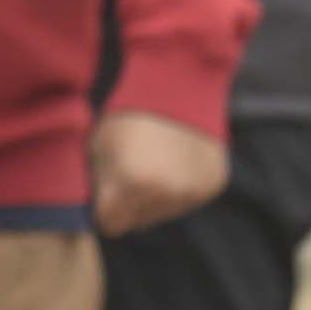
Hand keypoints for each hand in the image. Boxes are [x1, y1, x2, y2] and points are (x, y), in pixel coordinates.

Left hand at [89, 109, 226, 232]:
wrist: (176, 84)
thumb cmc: (126, 114)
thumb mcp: (97, 148)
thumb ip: (98, 186)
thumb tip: (99, 210)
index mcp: (131, 184)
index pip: (111, 225)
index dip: (106, 208)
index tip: (108, 191)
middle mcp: (165, 193)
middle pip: (139, 222)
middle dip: (132, 204)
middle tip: (134, 170)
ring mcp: (193, 190)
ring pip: (164, 213)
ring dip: (157, 197)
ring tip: (157, 162)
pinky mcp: (213, 184)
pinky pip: (188, 200)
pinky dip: (181, 187)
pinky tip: (177, 161)